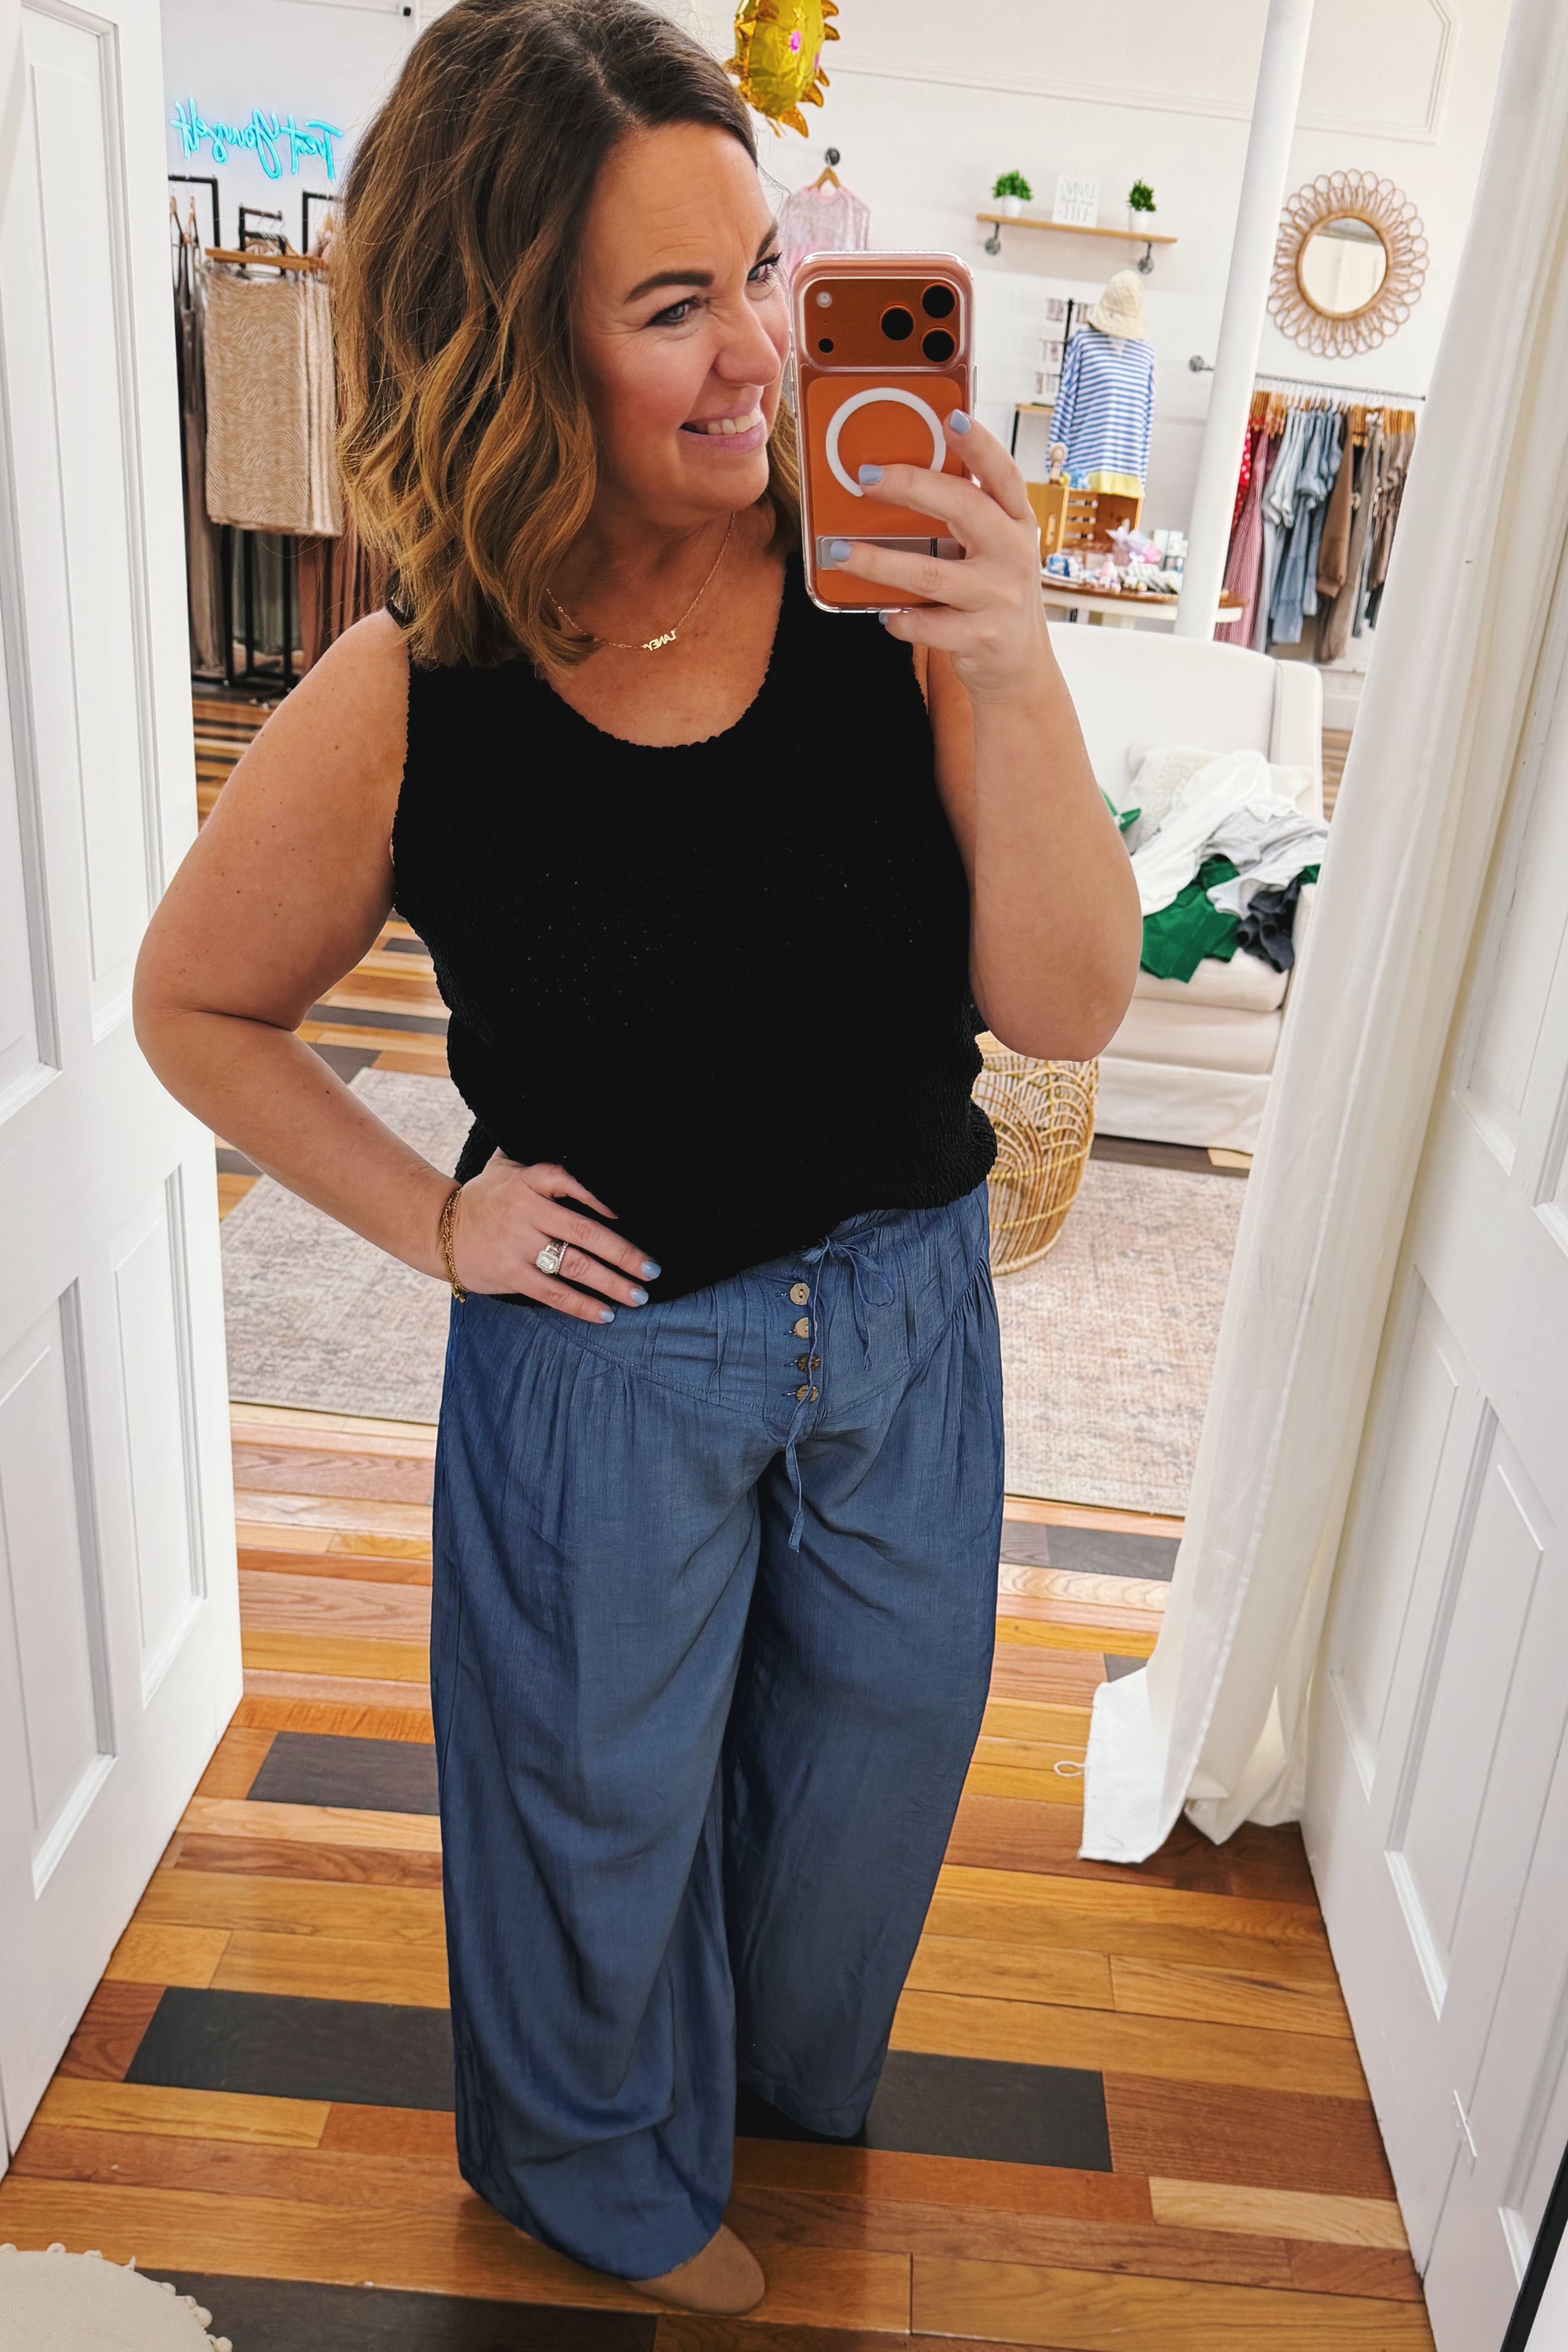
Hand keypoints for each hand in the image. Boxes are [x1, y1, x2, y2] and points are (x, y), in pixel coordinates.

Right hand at [447, 1157, 657, 1322]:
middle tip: (652, 1270)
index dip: (600, 1197)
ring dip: (611, 1283)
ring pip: (574, 1266)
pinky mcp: (510, 1274)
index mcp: (528, 1180)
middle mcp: (525, 1211)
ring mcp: (518, 1245)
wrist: (438, 1229)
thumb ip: (539, 1155)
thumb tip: (581, 1138)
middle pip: (584, 1233)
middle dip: (624, 1254)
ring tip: (638, 1296)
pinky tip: (606, 1313)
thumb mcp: (506, 1164)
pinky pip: (554, 1292)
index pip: (569, 1181)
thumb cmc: (486, 1196)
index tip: (629, 1216)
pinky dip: (582, 1305)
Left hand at [830, 413, 1048, 704]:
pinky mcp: (979, 638)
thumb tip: (898, 478)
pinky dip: (899, 620)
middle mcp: (1012, 555)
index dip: (979, 444)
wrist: (1020, 667)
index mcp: (1015, 523)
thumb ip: (962, 518)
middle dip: (911, 487)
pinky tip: (883, 614)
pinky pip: (926, 626)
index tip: (951, 417)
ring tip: (839, 551)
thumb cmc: (993, 595)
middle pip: (963, 508)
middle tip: (866, 478)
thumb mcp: (991, 549)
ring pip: (929, 572)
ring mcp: (997, 597)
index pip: (1002, 474)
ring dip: (878, 562)